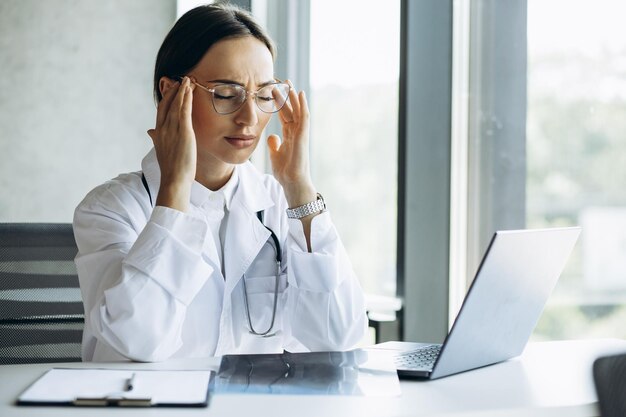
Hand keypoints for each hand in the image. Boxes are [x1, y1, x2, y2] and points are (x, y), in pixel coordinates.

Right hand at [147, 76, 195, 211]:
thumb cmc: (171, 168)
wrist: (174, 179)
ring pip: (176, 105)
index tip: (172, 89)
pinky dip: (187, 98)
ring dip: (182, 91)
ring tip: (188, 80)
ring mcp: (172, 129)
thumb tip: (150, 131)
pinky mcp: (183, 132)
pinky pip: (184, 110)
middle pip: (167, 104)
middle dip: (174, 91)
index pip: (161, 110)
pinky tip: (190, 90)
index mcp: (158, 133)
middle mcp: (163, 129)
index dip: (167, 98)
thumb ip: (156, 138)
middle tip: (181, 80)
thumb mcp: (161, 150)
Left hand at [267, 80, 316, 206]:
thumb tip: (271, 137)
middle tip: (281, 81)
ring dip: (293, 96)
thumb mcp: (276, 155)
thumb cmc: (286, 171)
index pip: (284, 115)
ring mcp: (300, 133)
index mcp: (289, 135)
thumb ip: (274, 145)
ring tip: (288, 83)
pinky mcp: (303, 136)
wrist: (292, 182)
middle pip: (291, 110)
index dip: (279, 103)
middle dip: (286, 96)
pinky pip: (304, 118)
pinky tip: (300, 94)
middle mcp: (296, 132)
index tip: (272, 91)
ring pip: (297, 110)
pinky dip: (302, 105)